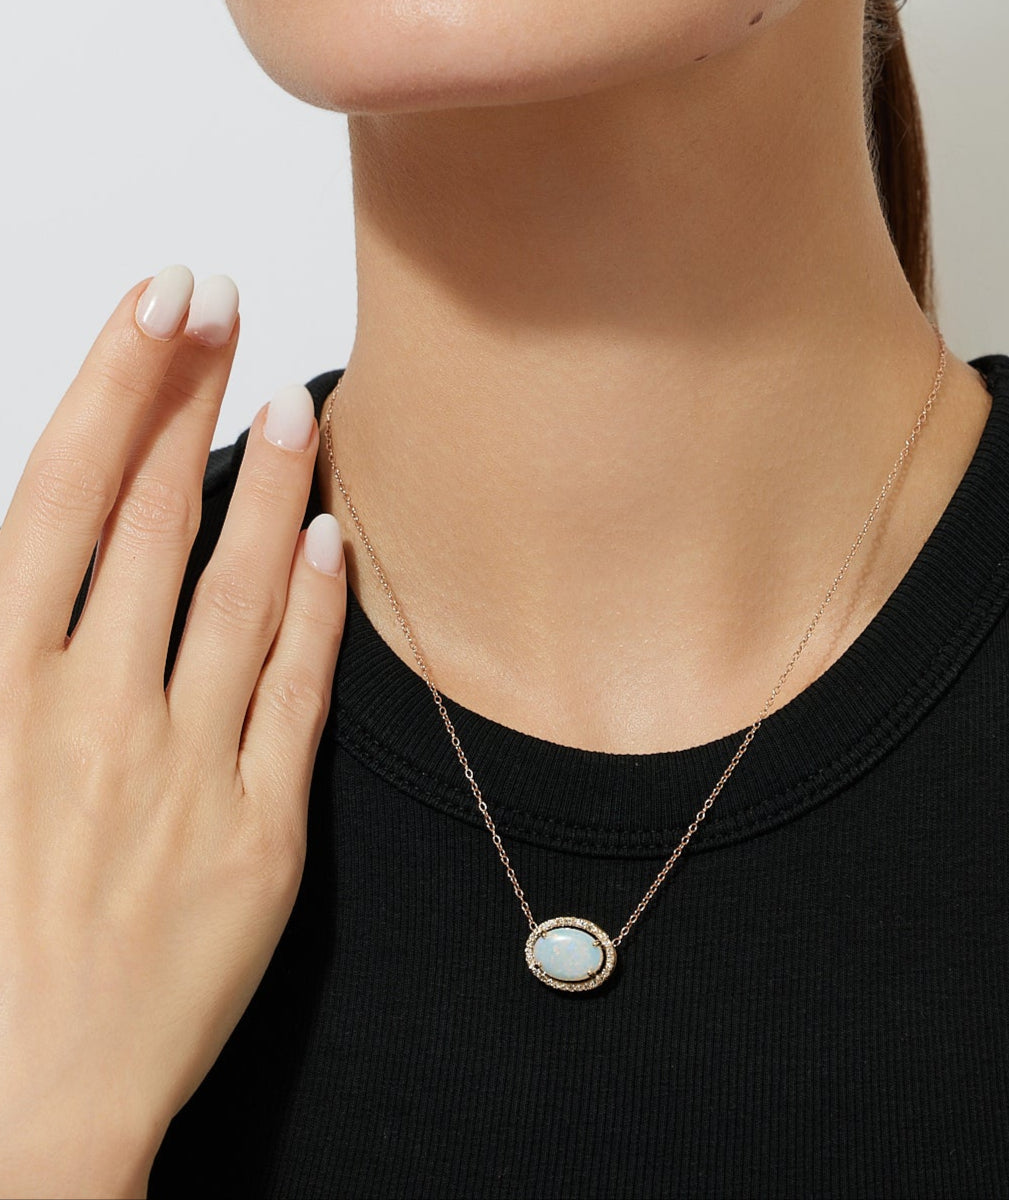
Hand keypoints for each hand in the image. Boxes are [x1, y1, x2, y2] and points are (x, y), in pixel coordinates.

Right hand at [0, 266, 345, 1197]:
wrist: (15, 1122)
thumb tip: (26, 554)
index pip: (59, 495)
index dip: (115, 385)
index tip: (159, 303)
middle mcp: (87, 713)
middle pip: (147, 516)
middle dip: (188, 396)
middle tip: (229, 306)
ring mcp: (182, 771)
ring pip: (237, 590)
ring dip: (269, 485)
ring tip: (294, 404)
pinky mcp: (257, 835)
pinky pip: (297, 696)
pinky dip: (319, 612)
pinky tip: (337, 545)